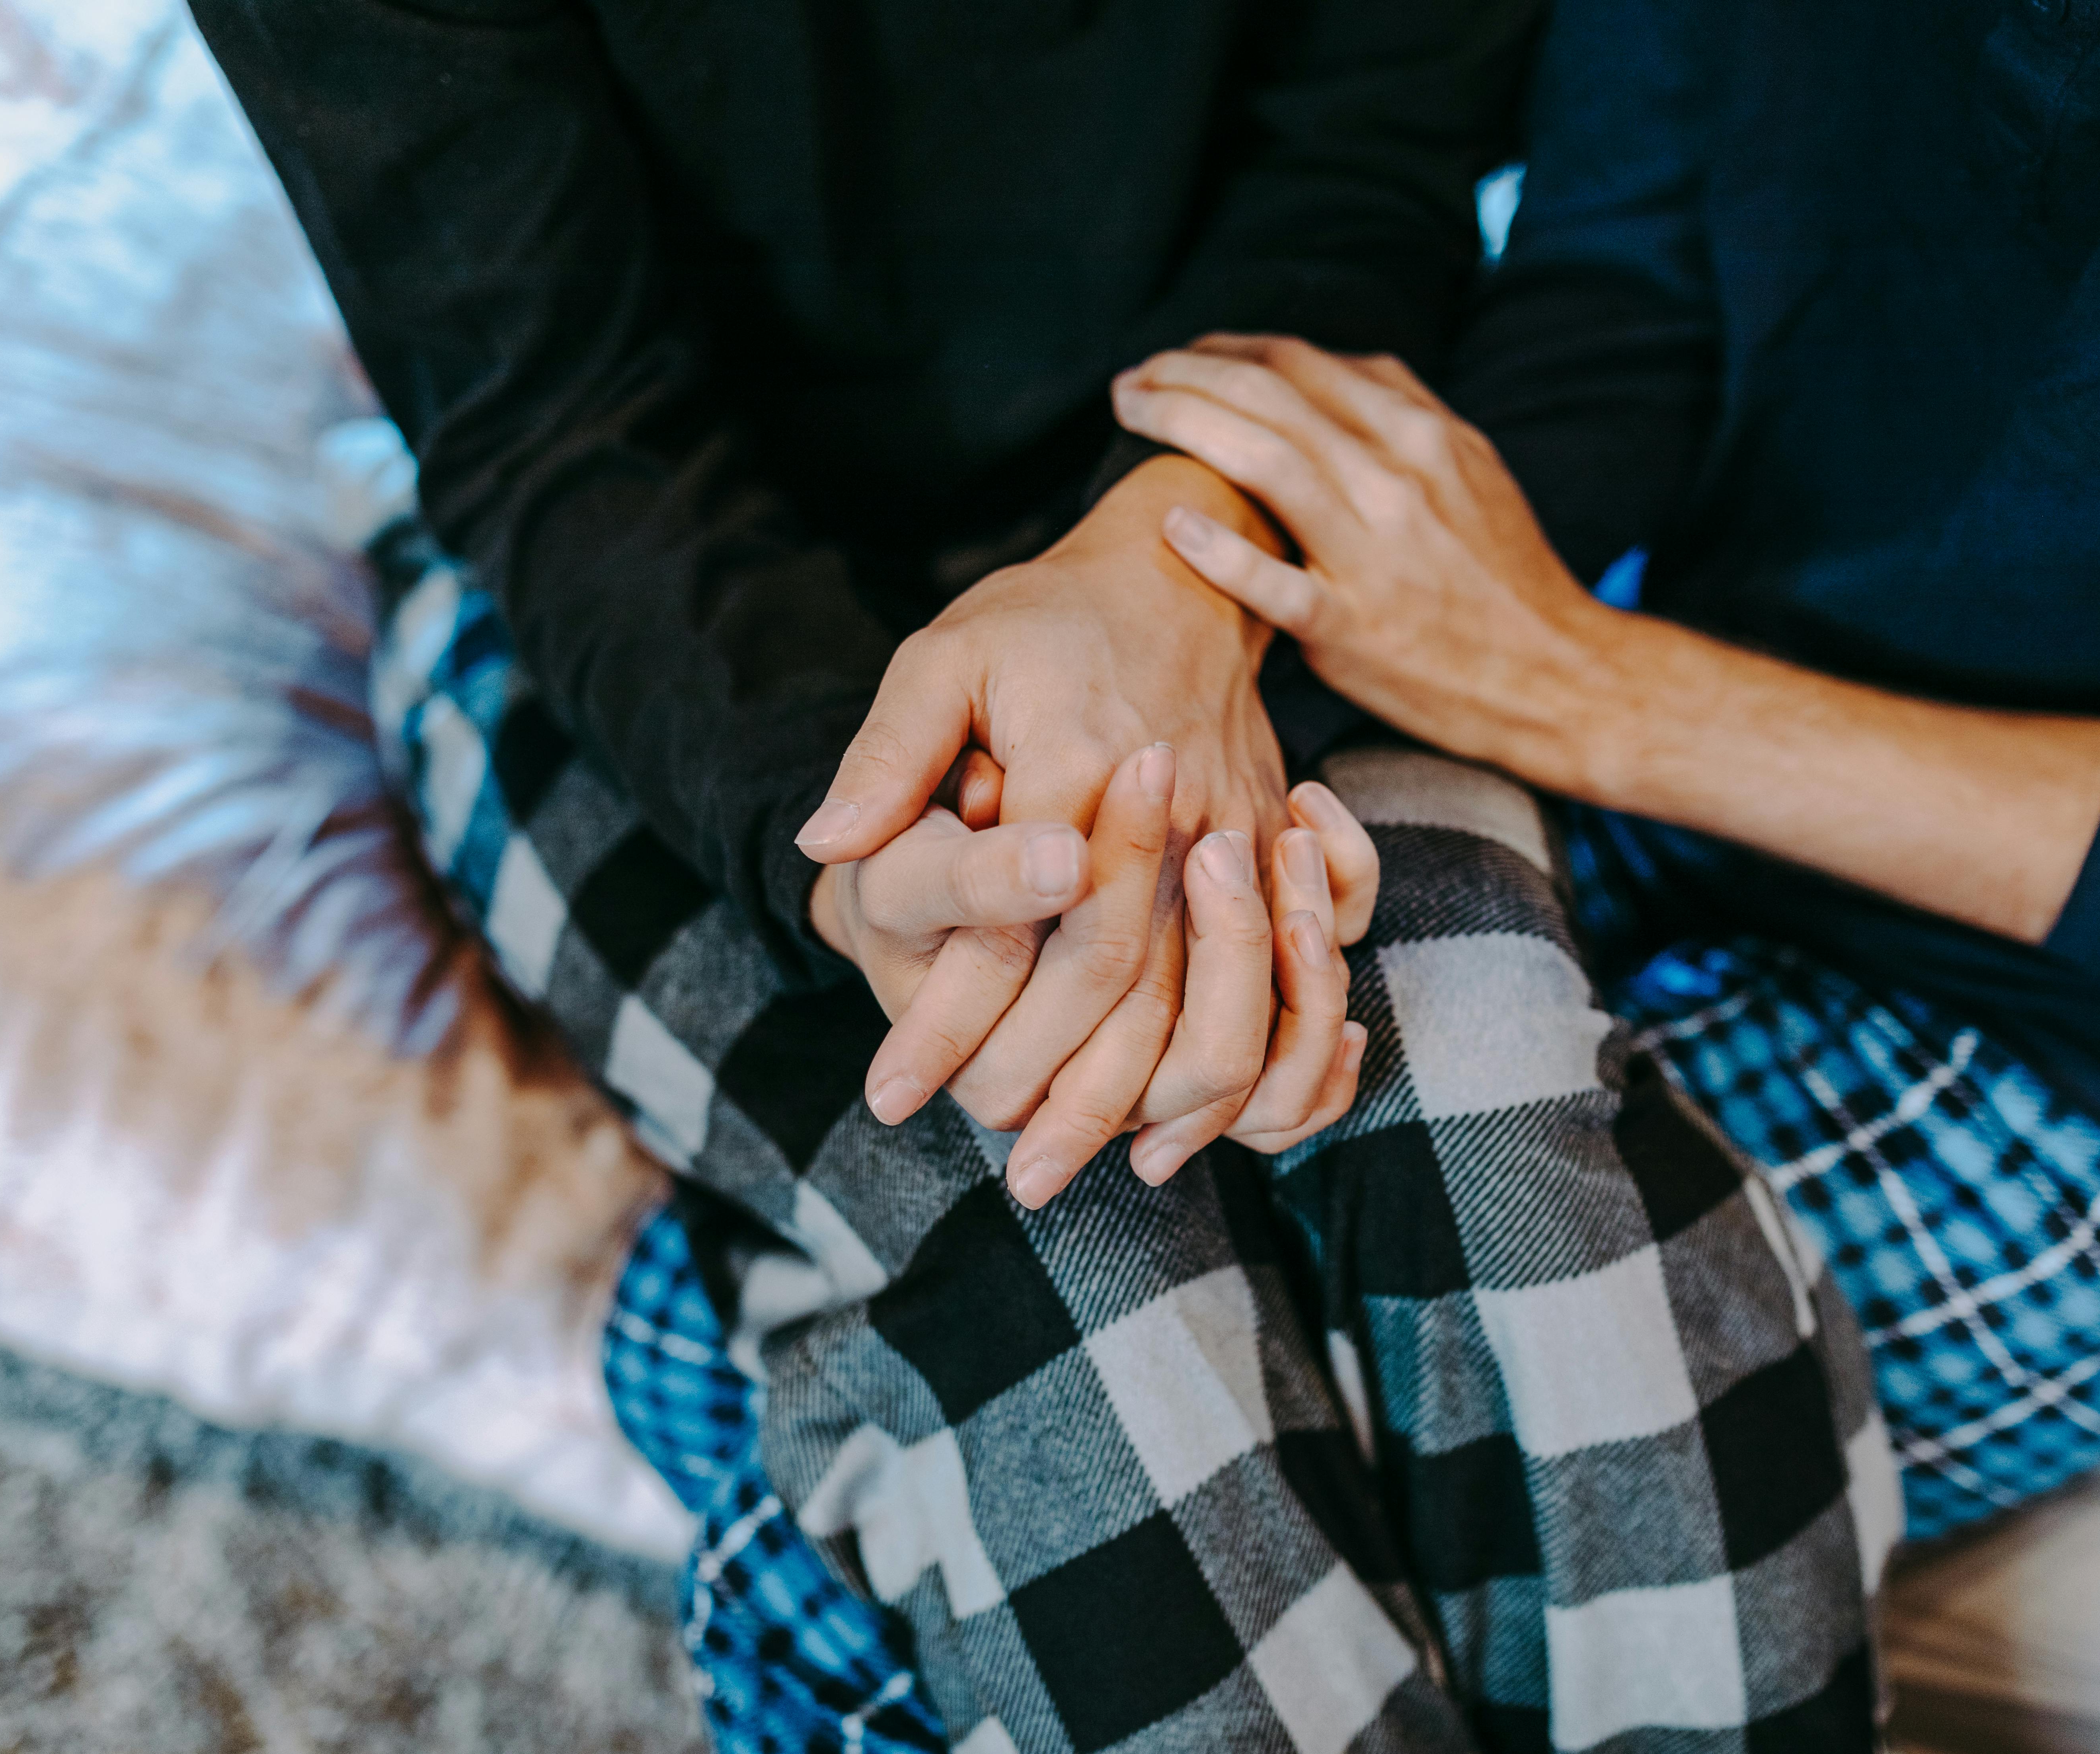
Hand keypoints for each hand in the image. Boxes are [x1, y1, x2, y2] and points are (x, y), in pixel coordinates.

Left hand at [800, 456, 1378, 1202]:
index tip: (887, 1094)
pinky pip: (1273, 993)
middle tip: (990, 1173)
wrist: (1173, 578)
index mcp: (1080, 765)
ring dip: (1134, 1108)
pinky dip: (1226, 1077)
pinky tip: (1162, 1135)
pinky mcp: (1272, 860)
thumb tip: (826, 844)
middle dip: (1048, 1091)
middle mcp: (1173, 818)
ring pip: (1205, 1011)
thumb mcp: (944, 655)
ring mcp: (1237, 842)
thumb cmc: (1042, 621)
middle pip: (1116, 990)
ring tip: (1055, 1171)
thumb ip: (888, 753)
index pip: (1015, 926)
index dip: (949, 1020)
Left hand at [1115, 335, 2099, 944]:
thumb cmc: (1551, 652)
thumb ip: (1425, 500)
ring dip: (1204, 428)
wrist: (1622, 716)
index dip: (1258, 355)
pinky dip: (1233, 552)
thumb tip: (1365, 468)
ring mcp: (1412, 558)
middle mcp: (1433, 487)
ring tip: (1132, 417)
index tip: (1198, 355)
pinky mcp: (1399, 636)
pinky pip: (1297, 583)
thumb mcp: (1492, 548)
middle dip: (1210, 371)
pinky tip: (1173, 531)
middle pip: (1301, 393)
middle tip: (1136, 374)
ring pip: (1287, 461)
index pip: (1341, 375)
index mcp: (1452, 461)